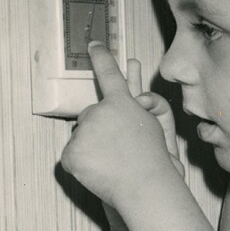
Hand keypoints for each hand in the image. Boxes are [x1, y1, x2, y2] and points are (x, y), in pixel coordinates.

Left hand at [61, 42, 178, 209]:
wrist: (145, 185)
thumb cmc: (155, 161)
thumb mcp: (156, 126)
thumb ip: (144, 107)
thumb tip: (135, 98)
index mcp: (124, 103)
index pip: (110, 75)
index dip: (103, 58)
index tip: (95, 45)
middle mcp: (101, 112)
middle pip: (92, 114)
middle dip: (101, 126)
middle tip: (119, 144)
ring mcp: (84, 132)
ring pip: (83, 135)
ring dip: (94, 146)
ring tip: (115, 161)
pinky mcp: (71, 152)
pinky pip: (73, 155)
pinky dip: (83, 164)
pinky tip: (101, 169)